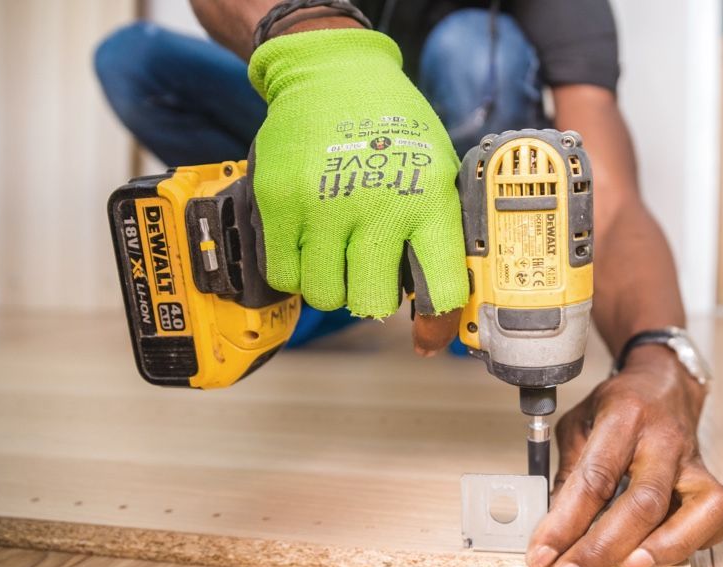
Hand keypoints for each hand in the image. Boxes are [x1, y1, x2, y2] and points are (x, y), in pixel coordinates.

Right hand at [247, 28, 468, 351]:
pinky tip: (309, 244)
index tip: (428, 336)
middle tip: (369, 273)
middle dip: (372, 298)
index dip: (437, 323)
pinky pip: (284, 275)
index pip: (440, 288)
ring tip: (337, 252)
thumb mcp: (437, 172)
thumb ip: (439, 235)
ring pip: (325, 296)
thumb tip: (443, 311)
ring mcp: (323, 205)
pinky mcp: (279, 202)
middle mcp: (378, 205)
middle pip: (372, 303)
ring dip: (332, 284)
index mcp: (429, 200)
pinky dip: (296, 271)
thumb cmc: (393, 129)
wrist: (333, 74)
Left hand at [525, 344, 722, 566]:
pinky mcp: (712, 478)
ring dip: (663, 549)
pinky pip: (721, 516)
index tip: (542, 555)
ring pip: (698, 511)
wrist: (663, 383)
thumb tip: (553, 530)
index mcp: (624, 418)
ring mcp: (694, 460)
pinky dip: (696, 541)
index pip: (594, 478)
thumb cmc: (618, 406)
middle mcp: (664, 439)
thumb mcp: (579, 424)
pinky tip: (664, 551)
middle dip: (602, 548)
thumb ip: (569, 473)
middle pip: (643, 502)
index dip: (565, 523)